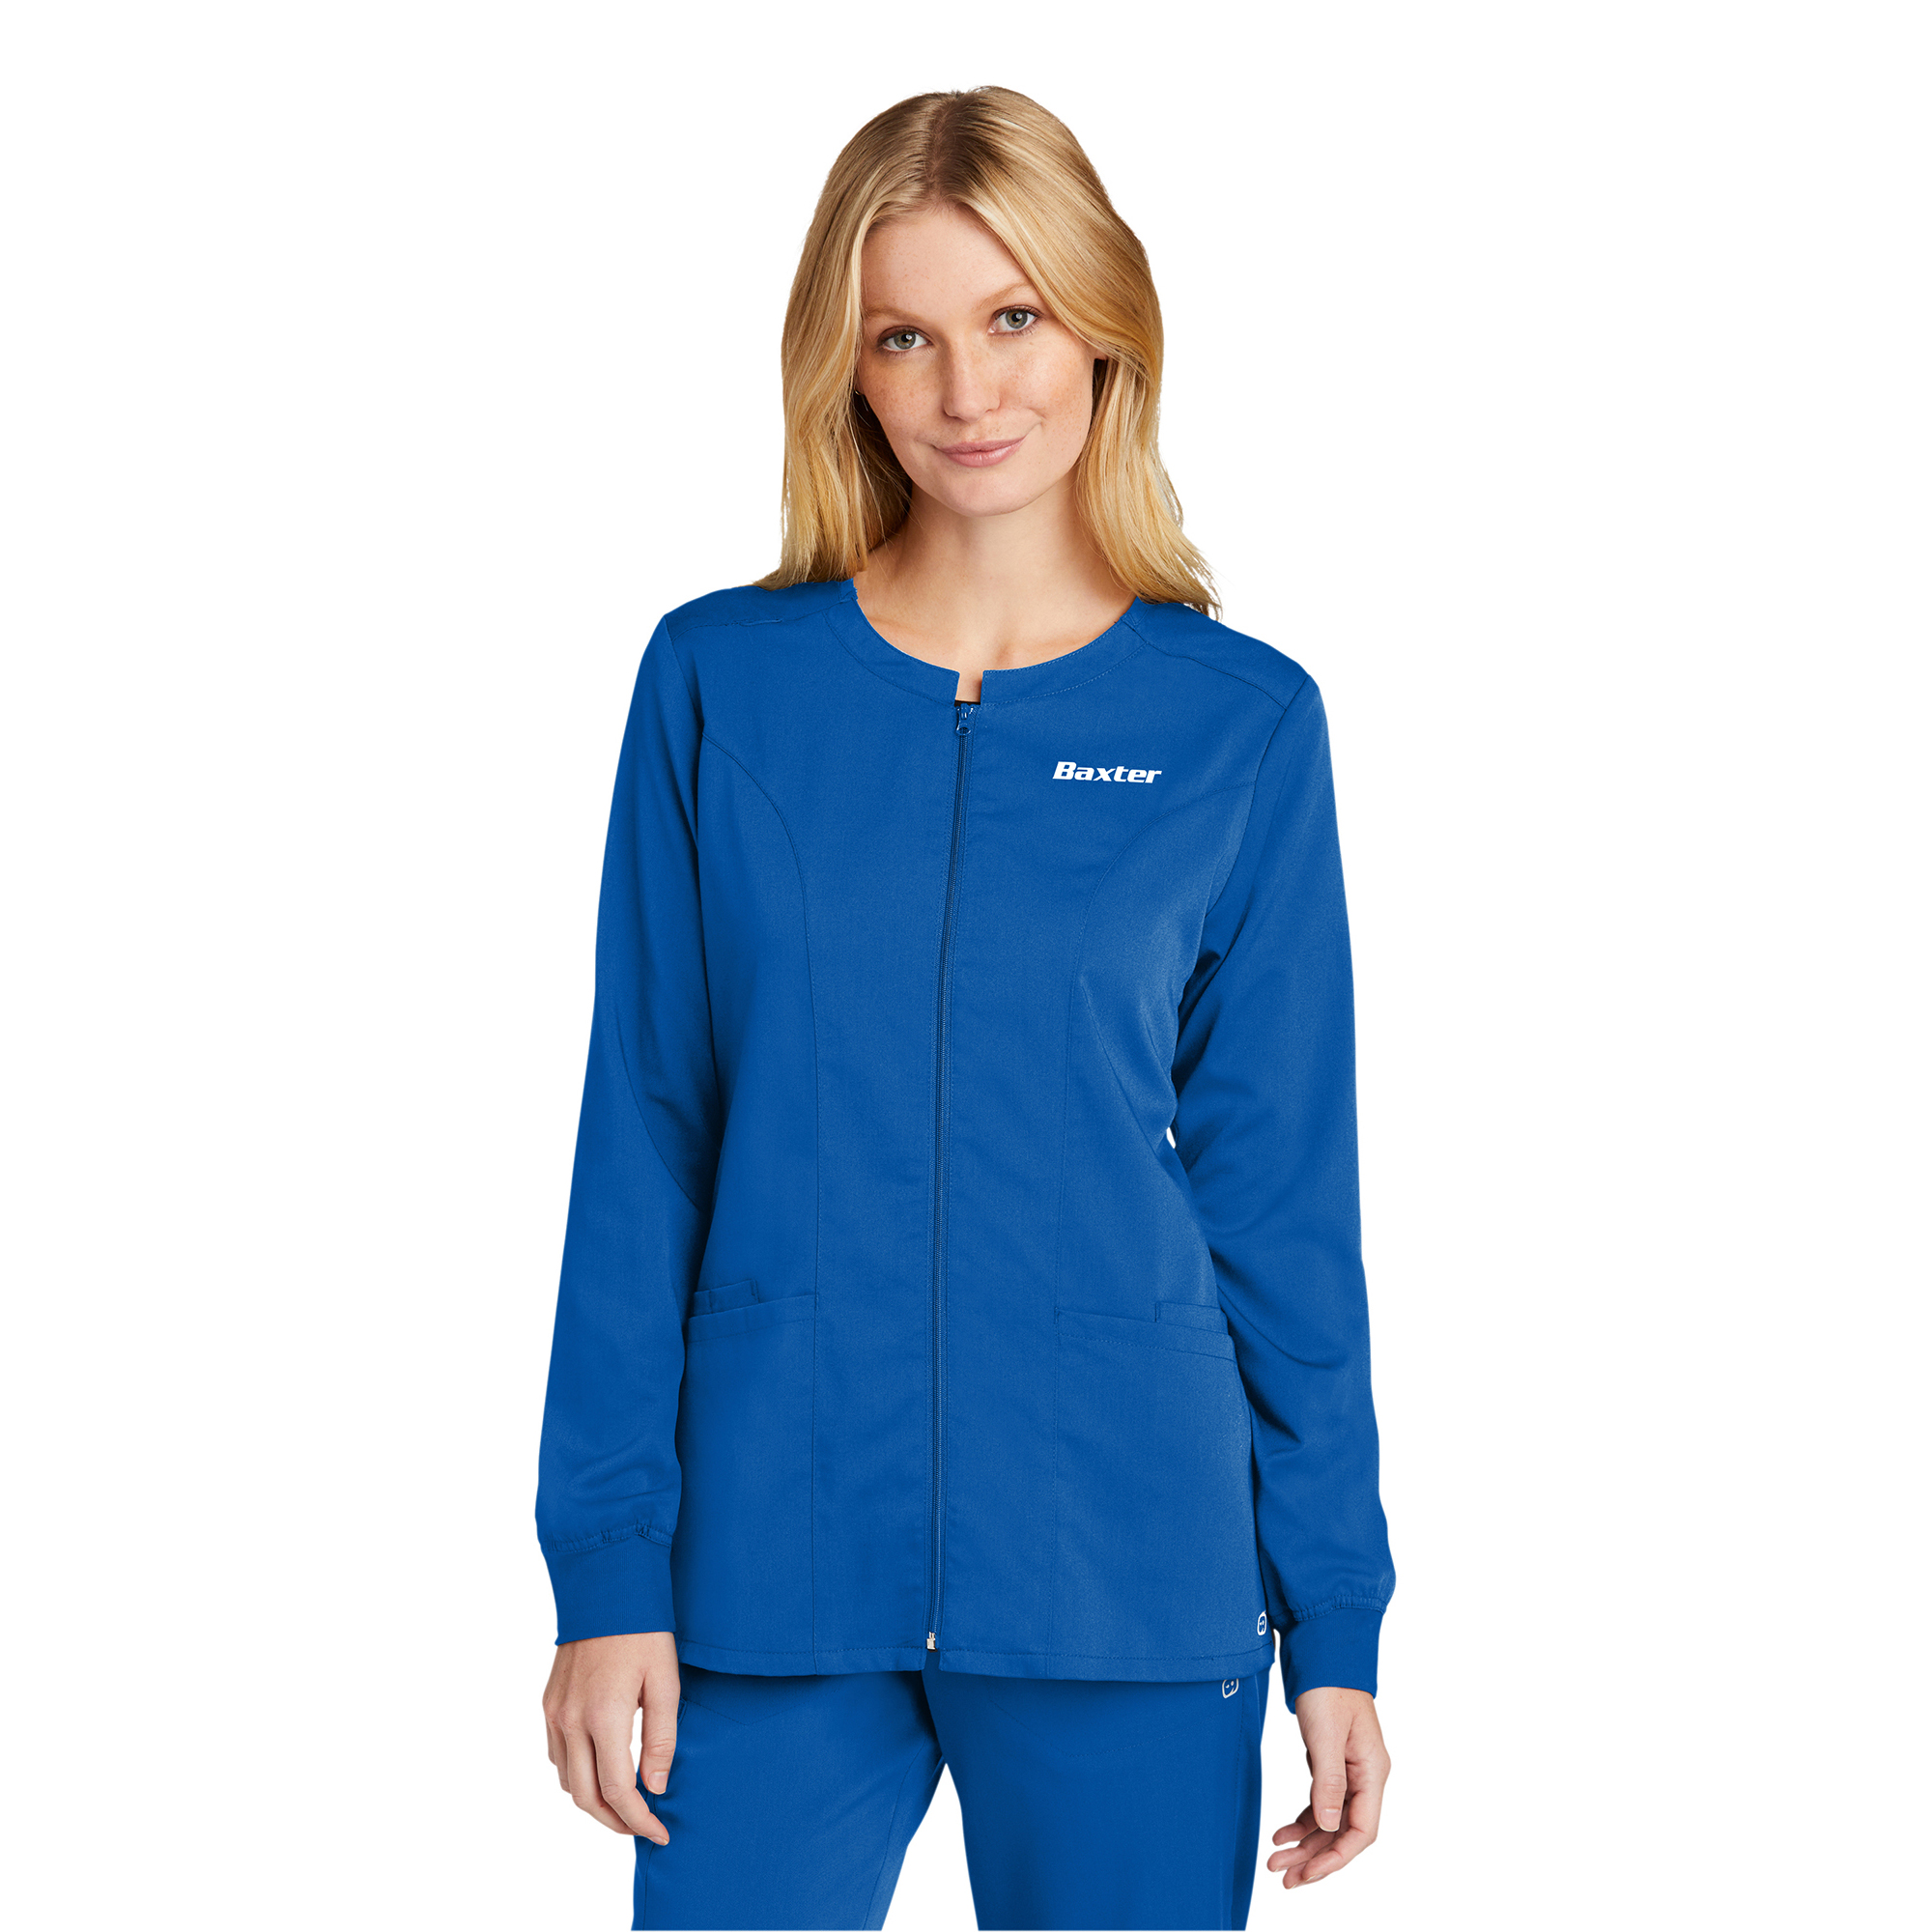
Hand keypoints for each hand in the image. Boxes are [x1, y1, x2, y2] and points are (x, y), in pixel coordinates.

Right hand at [543, 1631, 680, 1842]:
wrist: (606, 1588)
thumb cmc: (644, 1632)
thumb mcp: (666, 1683)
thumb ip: (661, 1740)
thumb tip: (655, 1788)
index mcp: (605, 1717)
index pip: (619, 1792)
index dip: (640, 1821)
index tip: (660, 1832)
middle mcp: (571, 1721)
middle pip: (587, 1798)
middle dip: (615, 1822)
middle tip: (642, 1827)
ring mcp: (555, 1713)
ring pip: (567, 1781)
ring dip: (594, 1801)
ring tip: (625, 1804)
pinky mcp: (548, 1703)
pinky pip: (556, 1756)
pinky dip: (576, 1775)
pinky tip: (600, 1771)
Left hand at [1267, 1686, 1388, 1889]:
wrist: (1323, 1651)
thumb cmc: (1329, 1686)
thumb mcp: (1326, 1734)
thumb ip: (1328, 1780)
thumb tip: (1328, 1825)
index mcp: (1372, 1771)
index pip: (1362, 1831)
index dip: (1335, 1857)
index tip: (1307, 1873)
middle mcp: (1365, 1776)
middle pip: (1344, 1832)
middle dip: (1315, 1858)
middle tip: (1283, 1875)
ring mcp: (1350, 1770)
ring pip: (1330, 1820)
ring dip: (1306, 1843)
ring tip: (1276, 1859)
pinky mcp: (1333, 1763)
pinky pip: (1321, 1802)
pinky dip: (1303, 1820)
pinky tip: (1283, 1832)